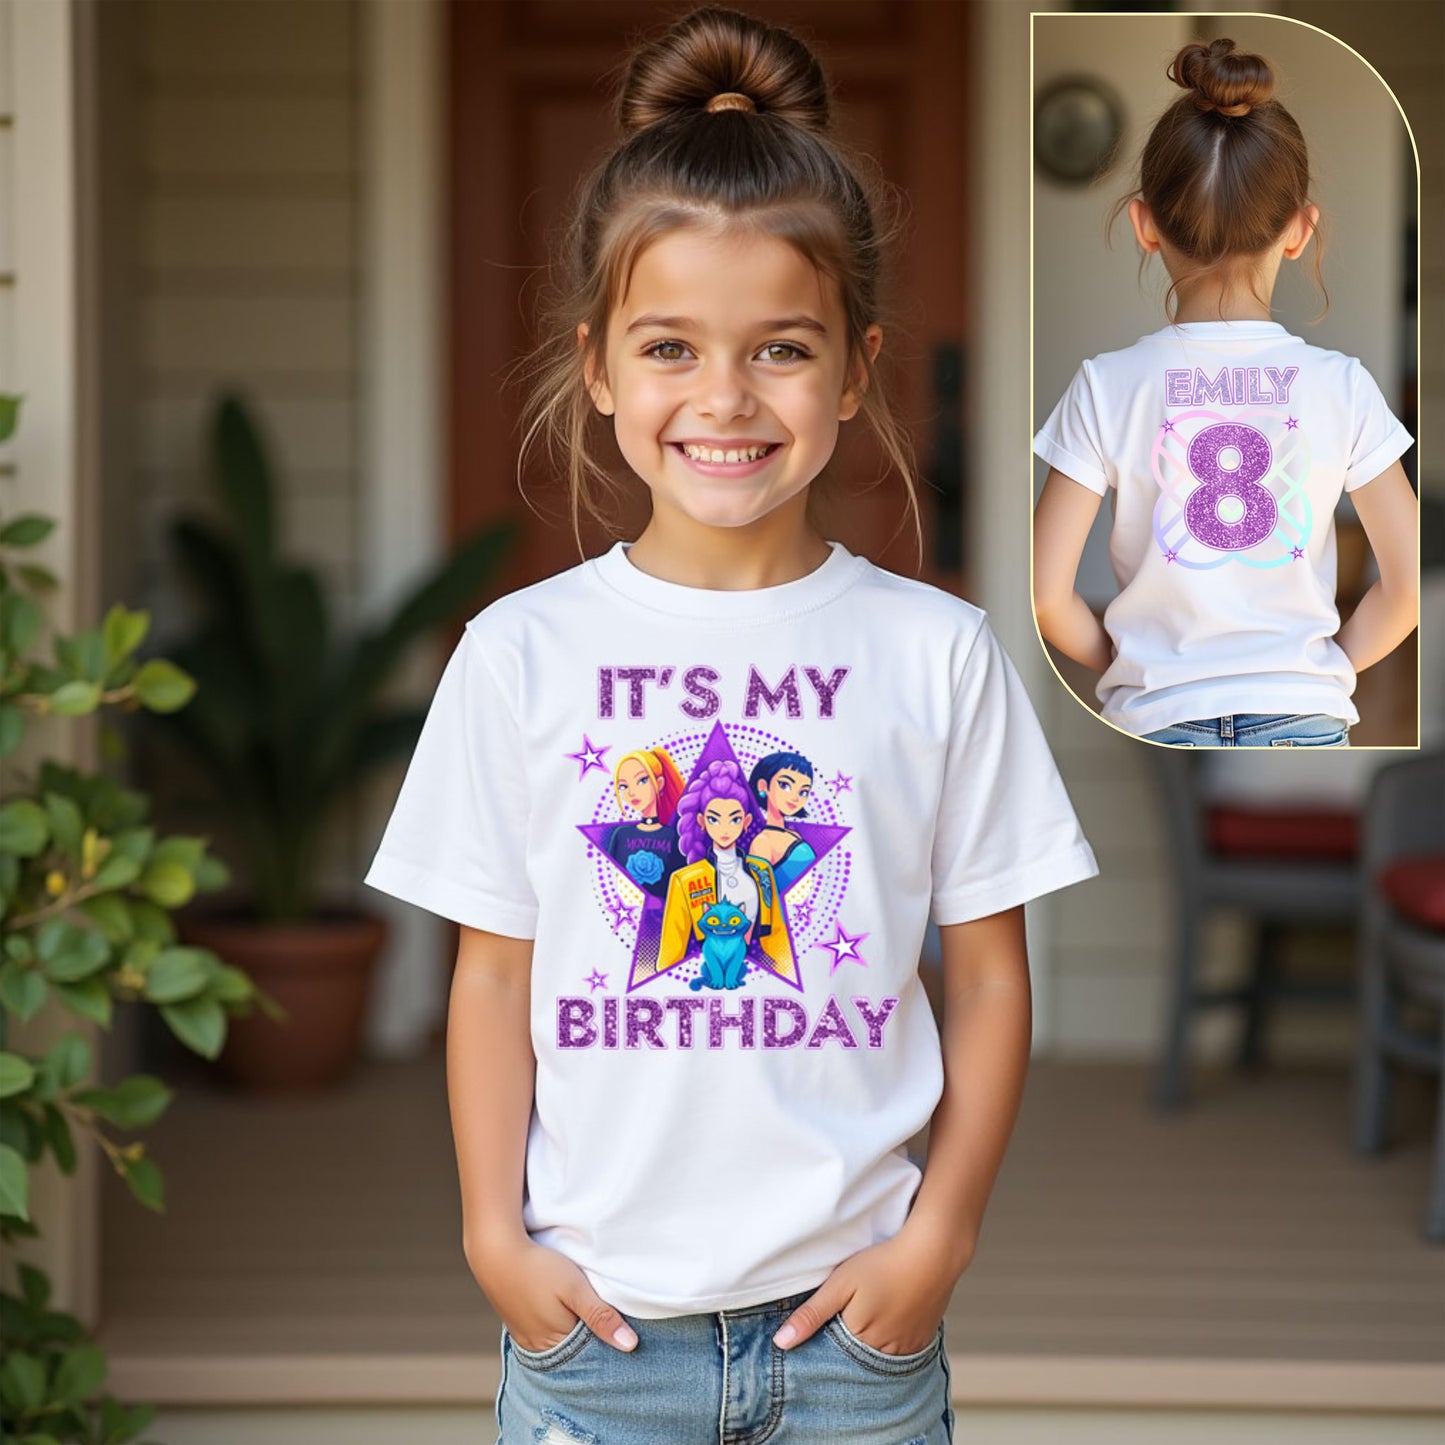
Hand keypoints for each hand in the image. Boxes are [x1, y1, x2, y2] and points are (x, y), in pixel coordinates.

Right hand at [467, 1229, 638, 1352]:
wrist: (495, 1252)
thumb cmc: (538, 1269)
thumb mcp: (575, 1289)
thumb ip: (601, 1316)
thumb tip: (630, 1345)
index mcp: (557, 1344)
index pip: (592, 1354)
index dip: (608, 1341)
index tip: (625, 1328)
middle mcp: (540, 1348)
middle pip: (575, 1351)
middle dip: (592, 1339)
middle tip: (609, 1317)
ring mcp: (527, 1338)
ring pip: (561, 1342)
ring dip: (574, 1330)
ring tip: (586, 1311)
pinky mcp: (519, 1325)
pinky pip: (546, 1333)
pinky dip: (559, 1325)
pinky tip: (564, 1310)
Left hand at [771, 1227, 958, 1354]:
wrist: (934, 1252)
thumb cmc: (883, 1263)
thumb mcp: (841, 1283)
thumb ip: (811, 1314)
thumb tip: (781, 1343)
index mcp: (860, 1341)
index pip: (832, 1355)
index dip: (823, 1341)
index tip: (820, 1328)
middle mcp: (885, 1353)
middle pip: (856, 1357)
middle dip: (845, 1345)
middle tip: (847, 1313)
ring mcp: (907, 1349)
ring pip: (878, 1356)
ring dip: (869, 1343)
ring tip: (868, 1314)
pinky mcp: (923, 1339)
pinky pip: (901, 1350)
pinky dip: (891, 1339)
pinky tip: (888, 1317)